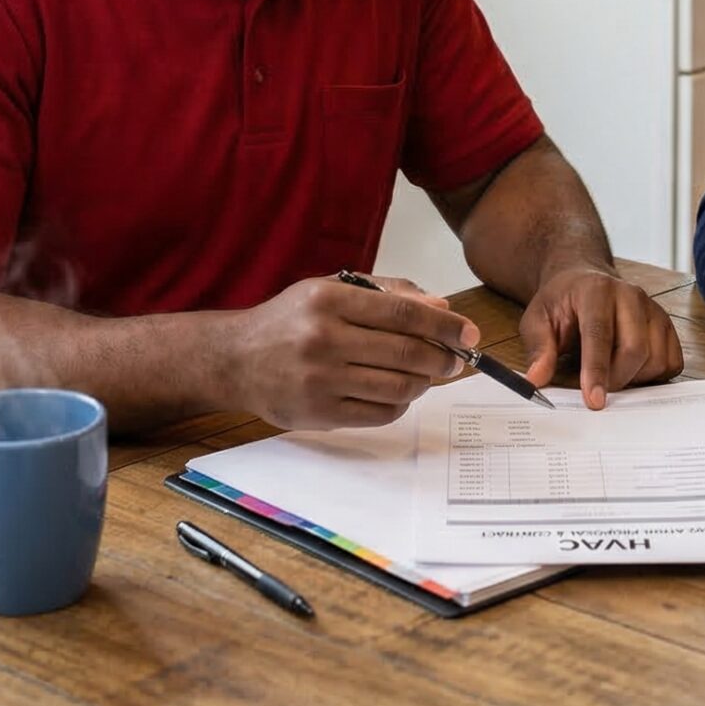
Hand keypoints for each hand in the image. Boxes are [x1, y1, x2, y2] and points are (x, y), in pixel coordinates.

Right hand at [224, 275, 477, 430]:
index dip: (445, 325)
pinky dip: (401, 404)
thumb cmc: (290, 321)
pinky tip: (397, 393)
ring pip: (399, 387)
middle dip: (443, 358)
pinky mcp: (319, 414)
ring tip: (424, 375)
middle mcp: (323, 339)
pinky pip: (380, 414)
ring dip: (424, 383)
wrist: (235, 359)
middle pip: (407, 353)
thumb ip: (387, 294)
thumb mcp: (330, 290)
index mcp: (328, 301)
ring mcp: (320, 380)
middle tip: (455, 360)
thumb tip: (440, 308)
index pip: (404, 314)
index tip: (469, 334)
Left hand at [518, 266, 684, 408]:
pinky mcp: (666, 325)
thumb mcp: (537, 319)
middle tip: (597, 392)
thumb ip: (538, 348)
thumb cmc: (562, 303)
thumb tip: (537, 379)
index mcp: (596, 291)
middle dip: (616, 380)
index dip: (597, 370)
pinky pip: (671, 362)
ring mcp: (653, 309)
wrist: (583, 282)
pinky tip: (632, 371)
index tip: (594, 401)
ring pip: (656, 358)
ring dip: (635, 379)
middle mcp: (631, 296)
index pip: (600, 334)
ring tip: (611, 374)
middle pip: (635, 349)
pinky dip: (654, 376)